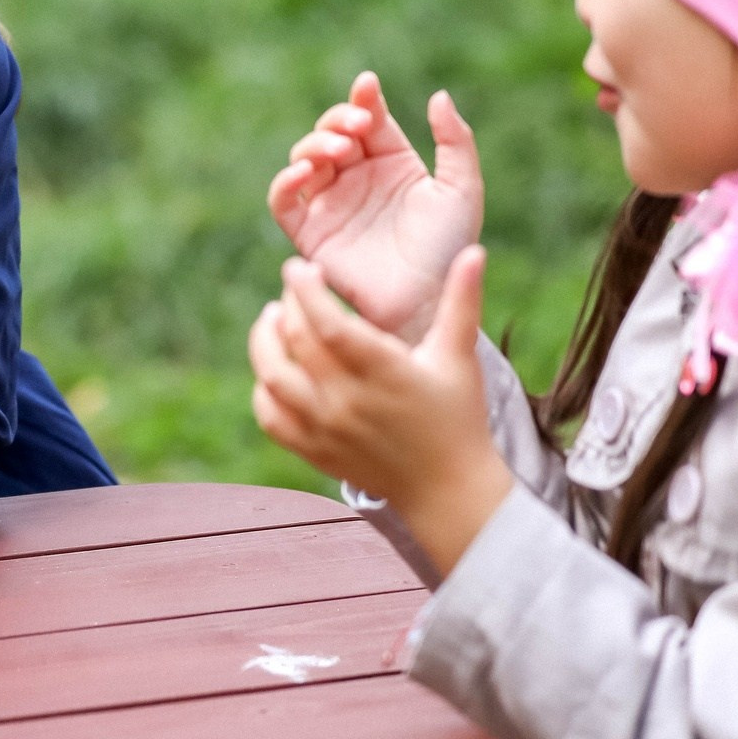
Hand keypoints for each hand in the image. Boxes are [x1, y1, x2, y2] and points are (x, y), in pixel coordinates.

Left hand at [249, 246, 511, 580]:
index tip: (300, 267)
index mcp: (382, 372)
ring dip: (263, 340)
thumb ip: (461, 301)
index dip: (304, 289)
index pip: (326, 323)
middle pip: (295, 341)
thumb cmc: (458, 415)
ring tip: (272, 317)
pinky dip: (263, 388)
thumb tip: (474, 249)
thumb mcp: (460, 356)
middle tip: (297, 288)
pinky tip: (274, 366)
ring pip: (271, 376)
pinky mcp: (314, 451)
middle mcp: (347, 401)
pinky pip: (269, 415)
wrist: (449, 490)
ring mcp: (326, 429)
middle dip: (289, 304)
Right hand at [267, 71, 483, 340]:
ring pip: (304, 158)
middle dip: (338, 120)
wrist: (428, 300)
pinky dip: (284, 181)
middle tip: (357, 127)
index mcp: (391, 162)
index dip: (364, 98)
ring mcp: (330, 204)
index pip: (368, 117)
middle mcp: (356, 178)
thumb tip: (438, 95)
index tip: (368, 87)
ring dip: (316, 145)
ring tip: (341, 151)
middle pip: (331, 132)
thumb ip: (456, 141)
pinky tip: (305, 171)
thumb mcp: (462, 189)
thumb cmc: (448, 248)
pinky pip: (283, 200)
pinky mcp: (309, 232)